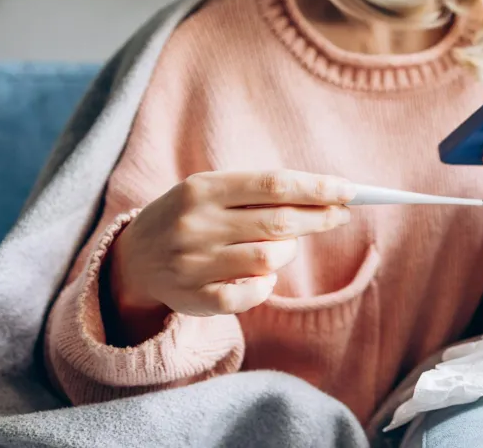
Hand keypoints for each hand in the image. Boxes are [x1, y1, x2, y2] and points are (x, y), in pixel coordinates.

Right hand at [110, 170, 354, 322]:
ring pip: (269, 258)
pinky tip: (265, 278)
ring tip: (287, 246)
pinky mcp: (195, 298)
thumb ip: (261, 194)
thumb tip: (328, 198)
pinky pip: (249, 295)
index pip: (273, 184)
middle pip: (278, 221)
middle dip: (319, 217)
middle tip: (341, 214)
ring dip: (290, 251)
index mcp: (203, 189)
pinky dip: (267, 286)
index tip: (350, 190)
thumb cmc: (192, 218)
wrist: (133, 259)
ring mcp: (194, 263)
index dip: (316, 188)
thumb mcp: (213, 193)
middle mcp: (197, 224)